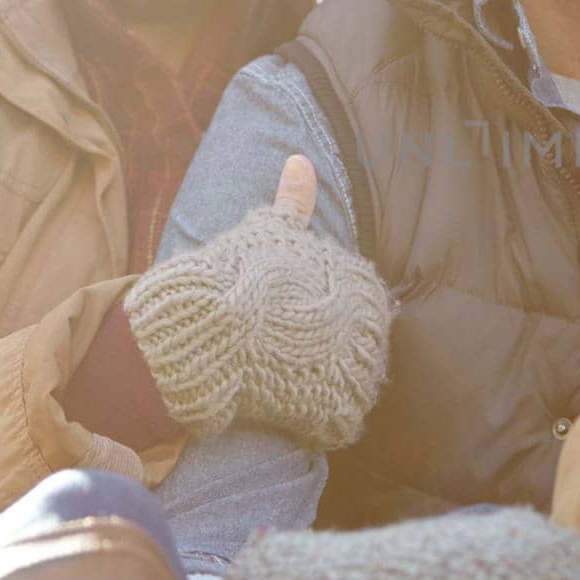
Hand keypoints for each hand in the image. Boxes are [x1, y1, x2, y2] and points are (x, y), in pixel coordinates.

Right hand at [125, 153, 391, 447]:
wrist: (205, 325)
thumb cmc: (234, 275)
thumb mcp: (267, 230)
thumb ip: (292, 200)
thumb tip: (301, 158)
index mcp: (364, 285)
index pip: (358, 311)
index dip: (318, 321)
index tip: (285, 323)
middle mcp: (373, 324)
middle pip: (360, 350)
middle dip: (325, 356)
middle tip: (281, 353)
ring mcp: (361, 366)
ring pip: (353, 385)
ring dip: (321, 387)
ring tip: (283, 377)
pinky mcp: (341, 407)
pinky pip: (341, 420)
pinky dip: (316, 420)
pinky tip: (291, 407)